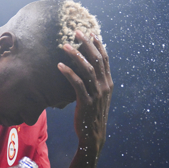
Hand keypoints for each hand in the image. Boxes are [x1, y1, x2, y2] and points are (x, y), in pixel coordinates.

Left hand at [57, 30, 113, 153]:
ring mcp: (97, 94)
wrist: (93, 135)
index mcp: (108, 83)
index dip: (98, 45)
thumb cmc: (92, 114)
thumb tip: (85, 68)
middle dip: (86, 44)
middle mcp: (105, 86)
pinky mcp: (86, 102)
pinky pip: (77, 84)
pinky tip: (60, 66)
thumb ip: (94, 82)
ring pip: (87, 69)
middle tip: (76, 32)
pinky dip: (69, 73)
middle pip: (97, 59)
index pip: (105, 59)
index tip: (91, 33)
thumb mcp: (97, 96)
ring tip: (64, 46)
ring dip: (76, 56)